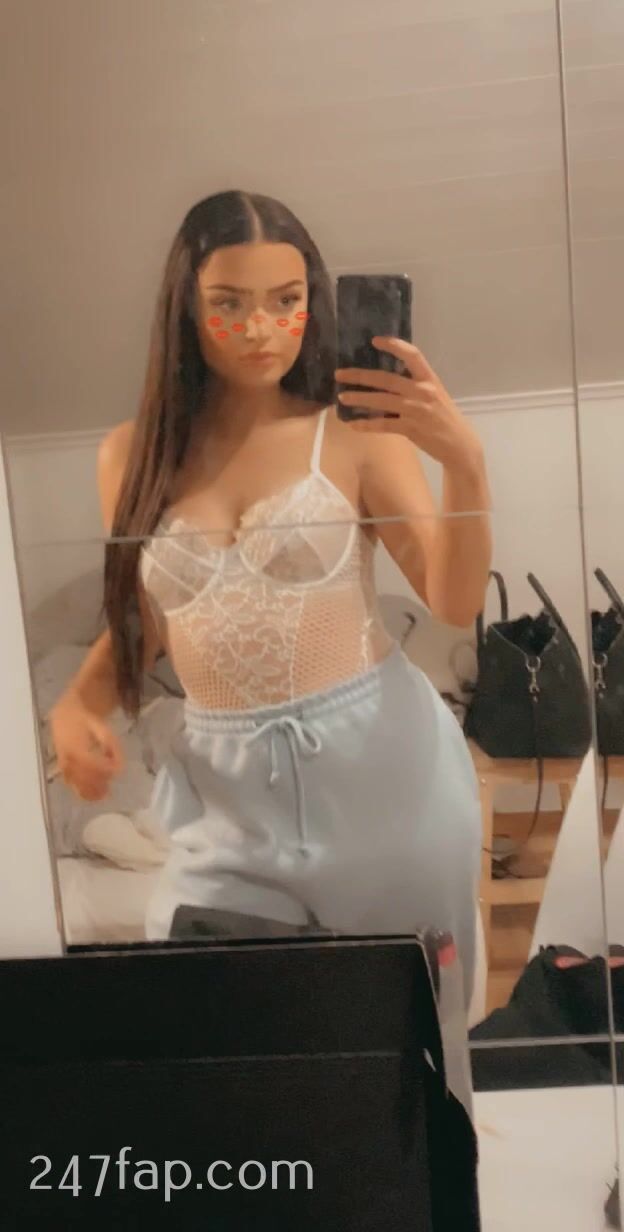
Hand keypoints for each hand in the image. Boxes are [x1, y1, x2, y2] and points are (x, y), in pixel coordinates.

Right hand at [49, 692, 124, 801]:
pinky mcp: (62, 768)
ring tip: (104, 794)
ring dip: (90, 791)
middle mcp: (66, 755)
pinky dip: (82, 792)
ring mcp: (62, 763)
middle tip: (110, 787)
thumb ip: (112, 747)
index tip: (117, 770)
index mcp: (74, 742)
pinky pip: (71, 784)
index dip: (104, 767)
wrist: (65, 716)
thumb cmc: (87, 721)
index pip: (89, 760)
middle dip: (98, 782)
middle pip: (81, 775)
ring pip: (75, 782)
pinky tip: (94, 797)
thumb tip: (120, 768)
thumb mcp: (103, 729)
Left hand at [336, 337, 481, 468]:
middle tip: (340, 374)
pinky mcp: (410, 429)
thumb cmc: (444, 417)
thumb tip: (385, 380)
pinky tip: (353, 425)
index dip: (394, 345)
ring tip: (342, 397)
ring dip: (359, 398)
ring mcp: (416, 411)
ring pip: (381, 401)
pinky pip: (383, 425)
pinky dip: (366, 425)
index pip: (413, 355)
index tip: (375, 341)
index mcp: (430, 379)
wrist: (460, 445)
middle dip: (360, 376)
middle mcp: (423, 392)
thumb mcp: (434, 395)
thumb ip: (413, 385)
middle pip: (386, 379)